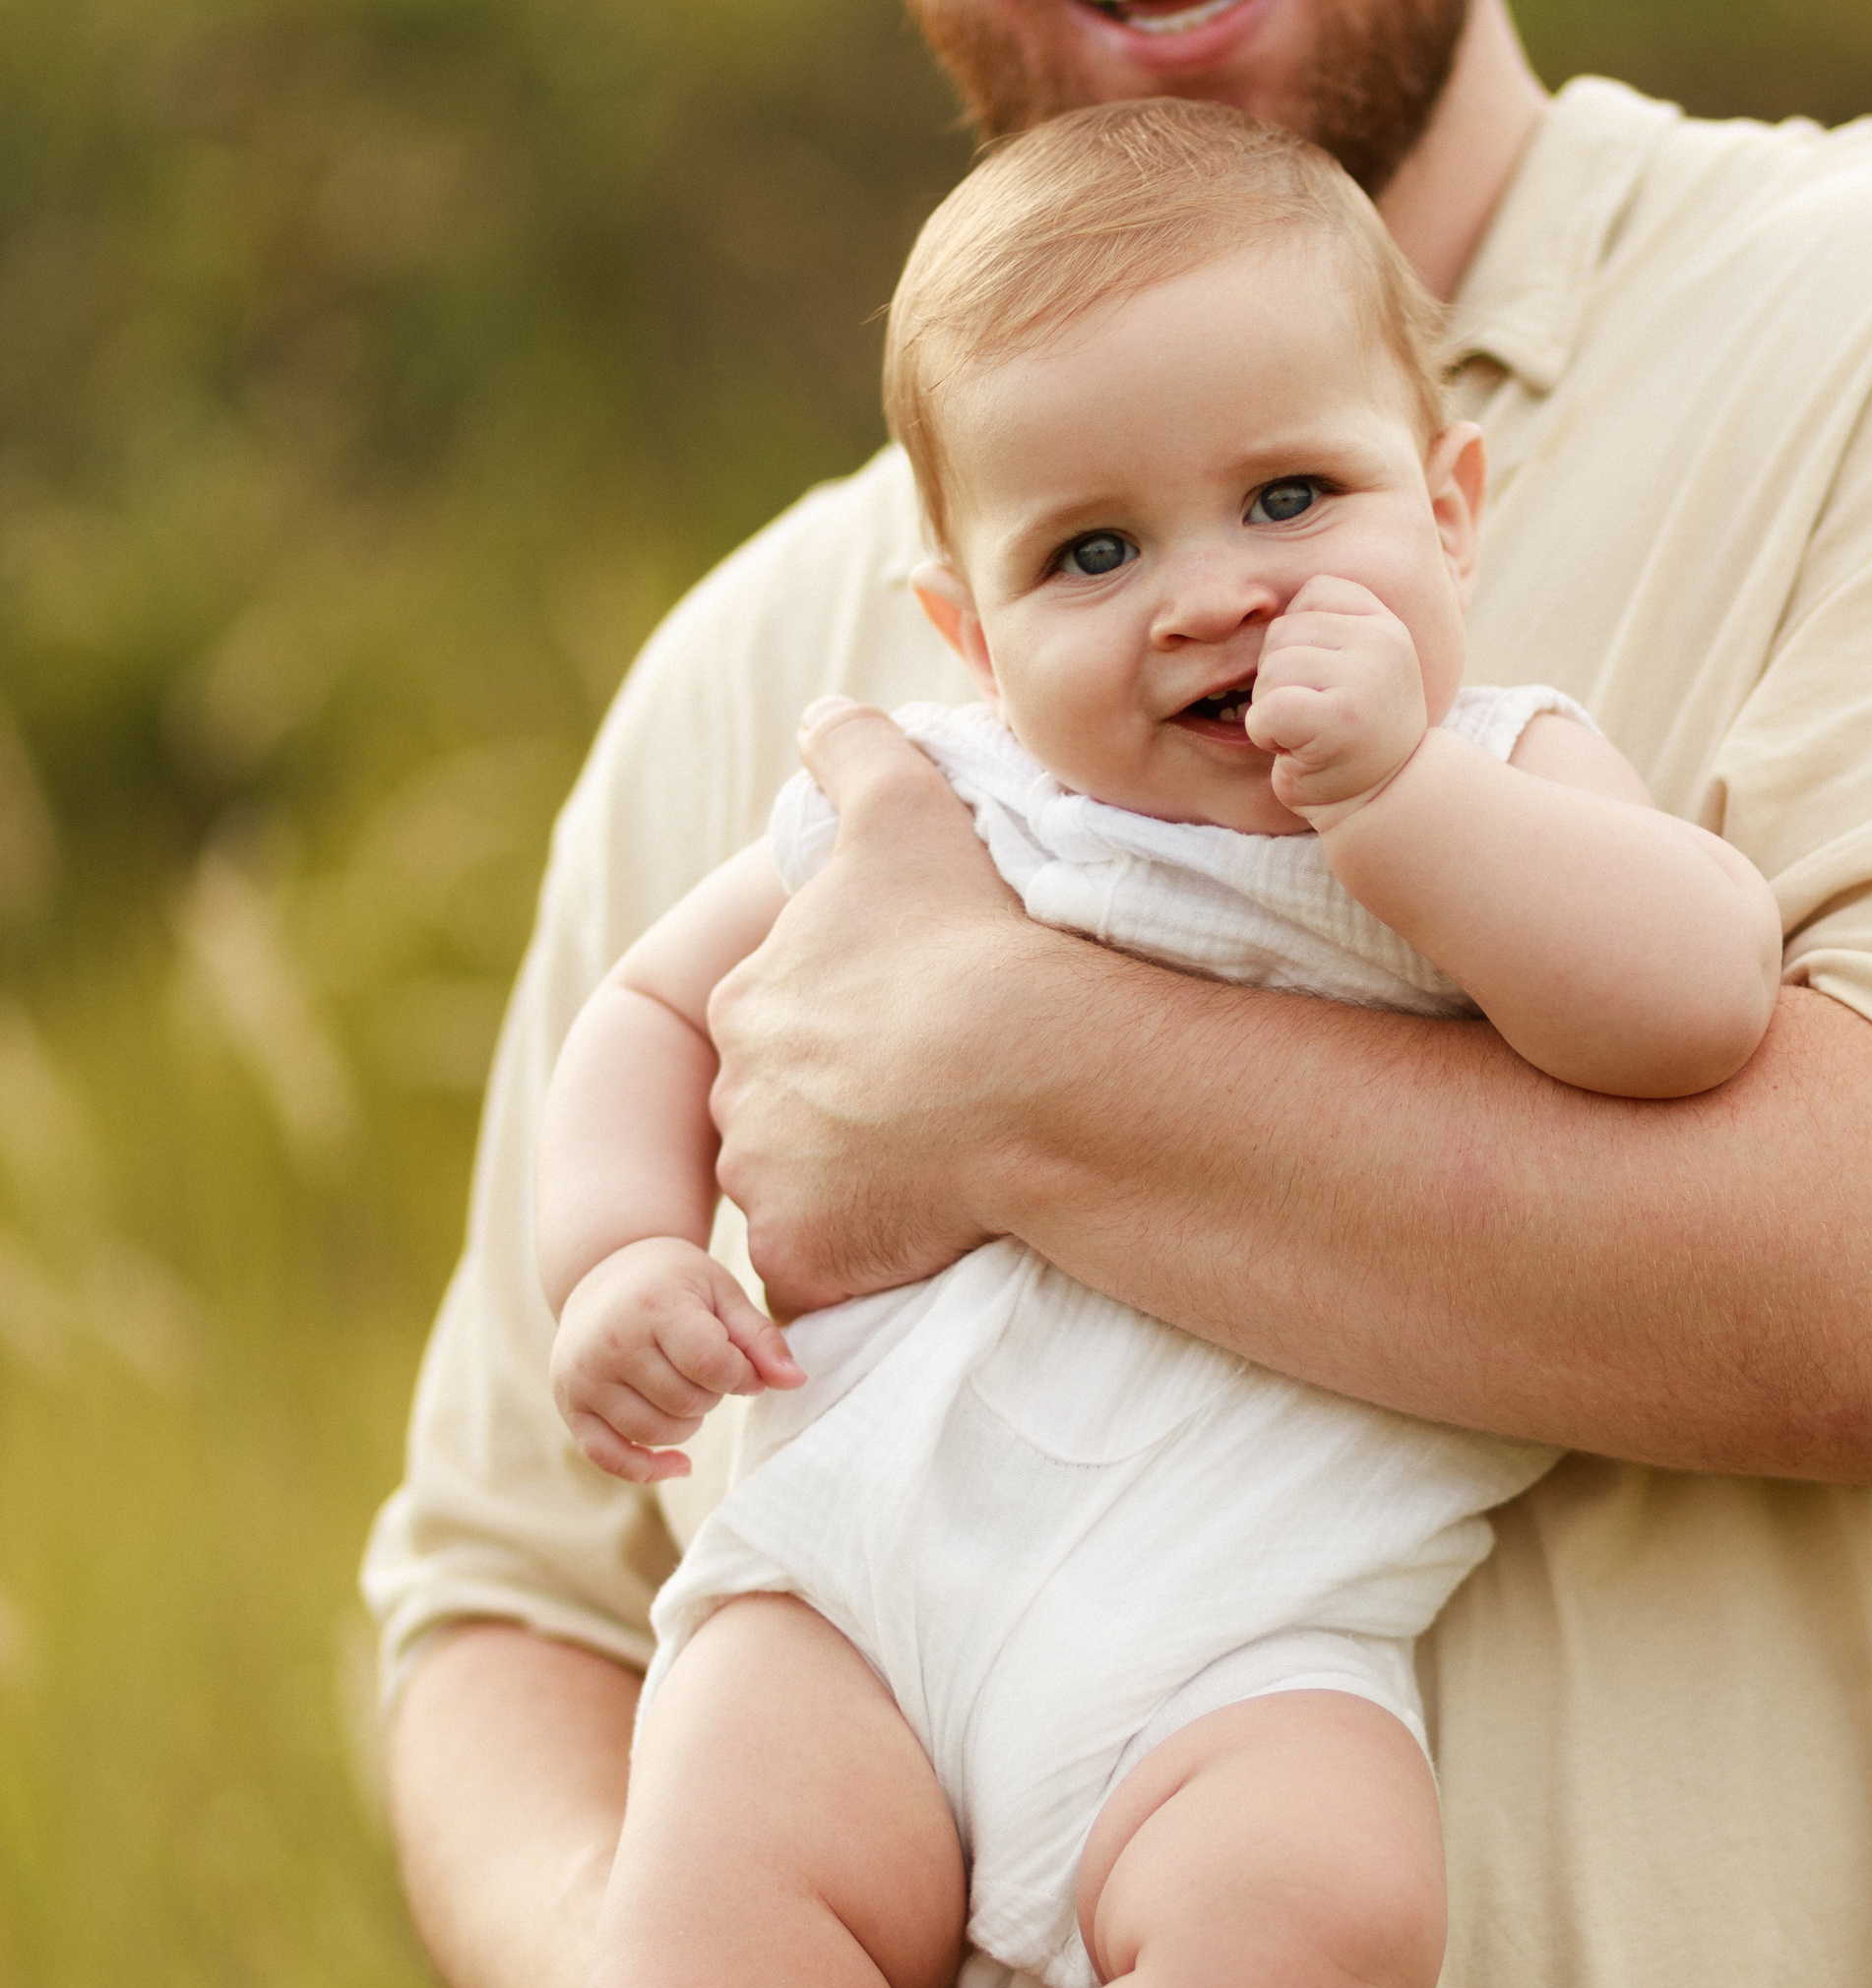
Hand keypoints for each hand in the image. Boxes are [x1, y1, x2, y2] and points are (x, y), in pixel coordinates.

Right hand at [550, 1238, 800, 1482]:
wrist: (605, 1270)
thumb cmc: (676, 1283)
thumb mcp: (722, 1294)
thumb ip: (760, 1338)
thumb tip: (795, 1382)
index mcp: (652, 1306)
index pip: (712, 1366)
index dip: (741, 1376)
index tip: (743, 1364)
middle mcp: (609, 1342)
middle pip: (686, 1403)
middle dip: (712, 1394)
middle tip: (707, 1368)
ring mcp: (583, 1376)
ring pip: (655, 1432)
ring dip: (687, 1423)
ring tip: (687, 1389)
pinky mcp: (570, 1404)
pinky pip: (609, 1457)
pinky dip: (647, 1469)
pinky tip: (679, 1463)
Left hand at [707, 700, 1051, 1315]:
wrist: (1016, 1065)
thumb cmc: (964, 936)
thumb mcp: (905, 809)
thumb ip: (857, 749)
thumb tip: (824, 709)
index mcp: (752, 1001)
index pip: (782, 1025)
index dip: (848, 1030)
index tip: (914, 1037)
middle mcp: (738, 1097)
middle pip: (782, 1116)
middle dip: (839, 1119)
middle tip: (931, 1114)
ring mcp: (767, 1185)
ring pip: (802, 1197)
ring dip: (853, 1194)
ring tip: (940, 1181)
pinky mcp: (805, 1261)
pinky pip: (823, 1278)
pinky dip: (861, 1268)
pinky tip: (924, 1243)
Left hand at [1247, 576, 1429, 820]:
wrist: (1382, 802)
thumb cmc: (1354, 736)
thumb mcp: (1356, 664)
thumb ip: (1327, 628)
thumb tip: (1256, 607)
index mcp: (1386, 623)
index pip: (1313, 593)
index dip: (1299, 640)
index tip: (1325, 681)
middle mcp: (1382, 642)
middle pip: (1282, 632)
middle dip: (1280, 679)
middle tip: (1314, 718)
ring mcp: (1365, 678)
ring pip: (1271, 671)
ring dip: (1272, 709)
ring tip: (1309, 734)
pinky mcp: (1340, 719)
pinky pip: (1268, 709)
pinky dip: (1266, 734)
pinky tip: (1295, 749)